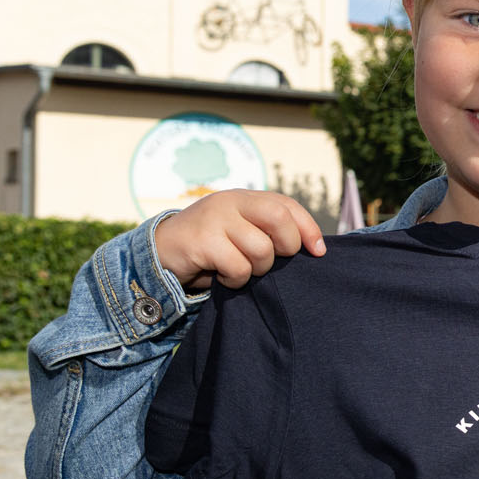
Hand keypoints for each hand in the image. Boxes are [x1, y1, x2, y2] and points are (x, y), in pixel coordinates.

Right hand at [154, 190, 324, 291]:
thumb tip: (314, 247)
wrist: (160, 254)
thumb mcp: (240, 231)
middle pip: (279, 220)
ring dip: (257, 269)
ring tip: (240, 269)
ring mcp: (215, 219)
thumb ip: (268, 230)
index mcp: (244, 198)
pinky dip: (236, 281)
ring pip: (261, 250)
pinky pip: (238, 268)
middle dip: (287, 247)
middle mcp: (230, 202)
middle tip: (272, 261)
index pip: (287, 206)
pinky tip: (223, 277)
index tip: (319, 252)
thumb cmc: (210, 247)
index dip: (309, 228)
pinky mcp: (202, 242)